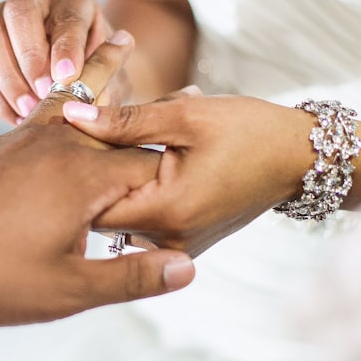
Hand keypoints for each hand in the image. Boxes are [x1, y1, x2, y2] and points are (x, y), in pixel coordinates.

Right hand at [0, 0, 128, 124]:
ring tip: (30, 111)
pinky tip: (16, 117)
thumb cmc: (98, 68)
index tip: (67, 77)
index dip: (67, 47)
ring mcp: (2, 13)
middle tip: (45, 93)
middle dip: (30, 57)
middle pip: (20, 12)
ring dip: (9, 78)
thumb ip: (107, 81)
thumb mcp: (114, 72)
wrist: (79, 70)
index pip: (68, 15)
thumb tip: (98, 97)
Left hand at [0, 36, 193, 327]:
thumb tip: (187, 270)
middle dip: (151, 104)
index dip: (179, 159)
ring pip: (76, 104)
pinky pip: (42, 113)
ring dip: (102, 76)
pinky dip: (62, 98)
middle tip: (187, 83)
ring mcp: (23, 141)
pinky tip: (61, 97)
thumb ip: (130, 276)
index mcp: (85, 178)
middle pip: (118, 122)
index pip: (149, 166)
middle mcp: (58, 146)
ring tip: (121, 44)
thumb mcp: (66, 288)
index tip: (206, 142)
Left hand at [63, 88, 317, 255]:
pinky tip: (138, 164)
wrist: (299, 159)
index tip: (61, 144)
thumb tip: (71, 114)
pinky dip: (132, 194)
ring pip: (121, 217)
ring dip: (111, 186)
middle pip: (101, 215)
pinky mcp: (185, 243)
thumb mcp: (185, 117)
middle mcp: (170, 239)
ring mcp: (178, 246)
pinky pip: (141, 222)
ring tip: (118, 153)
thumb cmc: (248, 130)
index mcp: (167, 210)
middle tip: (78, 143)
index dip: (71, 175)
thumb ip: (125, 121)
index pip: (92, 204)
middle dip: (87, 180)